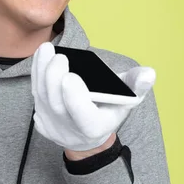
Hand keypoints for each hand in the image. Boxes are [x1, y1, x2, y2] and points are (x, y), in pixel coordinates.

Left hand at [31, 42, 155, 151]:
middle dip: (54, 79)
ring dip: (42, 72)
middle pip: (57, 105)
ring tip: (47, 50)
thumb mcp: (128, 99)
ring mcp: (53, 125)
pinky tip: (41, 57)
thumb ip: (137, 85)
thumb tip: (149, 73)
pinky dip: (36, 75)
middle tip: (59, 56)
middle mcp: (71, 130)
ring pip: (42, 99)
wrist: (88, 134)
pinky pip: (35, 96)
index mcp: (96, 127)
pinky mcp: (41, 117)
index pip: (83, 117)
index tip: (71, 76)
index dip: (75, 99)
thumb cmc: (110, 110)